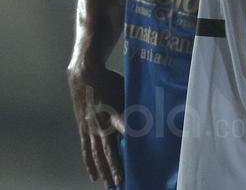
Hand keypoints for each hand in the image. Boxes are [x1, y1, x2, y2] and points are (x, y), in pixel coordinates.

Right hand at [67, 62, 124, 186]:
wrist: (84, 74)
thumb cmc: (111, 80)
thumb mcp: (126, 87)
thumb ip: (135, 103)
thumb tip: (155, 111)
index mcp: (112, 111)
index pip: (122, 125)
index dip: (128, 133)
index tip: (136, 143)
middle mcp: (100, 123)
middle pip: (108, 150)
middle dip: (115, 166)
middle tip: (121, 182)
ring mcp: (90, 128)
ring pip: (96, 155)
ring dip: (103, 171)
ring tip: (110, 185)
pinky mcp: (83, 129)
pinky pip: (86, 150)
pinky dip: (89, 164)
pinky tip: (93, 177)